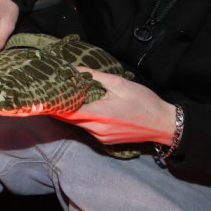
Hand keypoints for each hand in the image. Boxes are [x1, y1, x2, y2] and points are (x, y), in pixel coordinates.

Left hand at [52, 69, 178, 145]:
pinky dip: (84, 118)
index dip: (53, 103)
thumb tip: (73, 69)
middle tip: (55, 90)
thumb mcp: (119, 84)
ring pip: (78, 123)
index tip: (45, 92)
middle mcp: (96, 130)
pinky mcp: (106, 141)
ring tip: (70, 96)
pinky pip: (88, 128)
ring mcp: (101, 138)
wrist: (164, 124)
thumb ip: (94, 76)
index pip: (65, 112)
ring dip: (73, 112)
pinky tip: (88, 107)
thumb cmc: (144, 102)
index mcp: (98, 115)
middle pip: (69, 118)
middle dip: (62, 105)